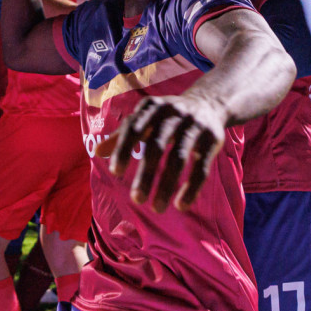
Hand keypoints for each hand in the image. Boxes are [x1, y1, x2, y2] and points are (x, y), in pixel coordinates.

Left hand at [94, 94, 226, 212]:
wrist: (209, 102)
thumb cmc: (167, 116)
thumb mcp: (145, 118)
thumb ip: (122, 135)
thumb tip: (97, 152)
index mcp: (152, 107)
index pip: (134, 128)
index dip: (124, 149)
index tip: (114, 173)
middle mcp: (173, 113)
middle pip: (157, 146)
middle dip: (146, 174)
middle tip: (136, 199)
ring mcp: (194, 125)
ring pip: (179, 158)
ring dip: (166, 185)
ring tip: (156, 208)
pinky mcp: (212, 139)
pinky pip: (202, 167)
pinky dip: (191, 188)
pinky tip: (181, 205)